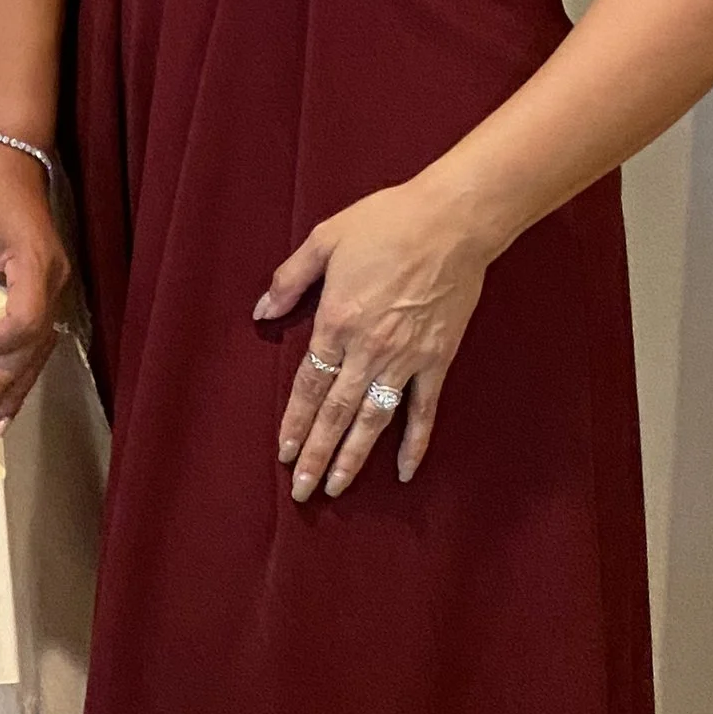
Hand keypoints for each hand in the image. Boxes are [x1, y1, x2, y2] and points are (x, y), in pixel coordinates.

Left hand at [0, 140, 69, 430]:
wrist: (13, 164)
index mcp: (37, 264)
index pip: (26, 318)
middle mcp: (56, 283)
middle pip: (35, 344)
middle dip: (4, 382)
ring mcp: (58, 289)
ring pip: (41, 348)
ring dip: (17, 385)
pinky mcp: (50, 292)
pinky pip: (39, 336)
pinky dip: (23, 366)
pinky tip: (9, 392)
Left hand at [255, 177, 494, 499]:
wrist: (451, 222)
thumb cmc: (385, 223)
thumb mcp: (325, 238)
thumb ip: (290, 279)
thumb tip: (261, 312)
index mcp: (336, 321)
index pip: (308, 385)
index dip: (294, 421)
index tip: (283, 453)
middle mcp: (367, 349)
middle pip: (336, 413)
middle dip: (316, 454)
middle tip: (301, 491)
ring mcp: (405, 359)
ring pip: (373, 420)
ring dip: (353, 457)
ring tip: (336, 488)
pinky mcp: (437, 360)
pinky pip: (424, 410)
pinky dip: (414, 443)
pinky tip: (402, 471)